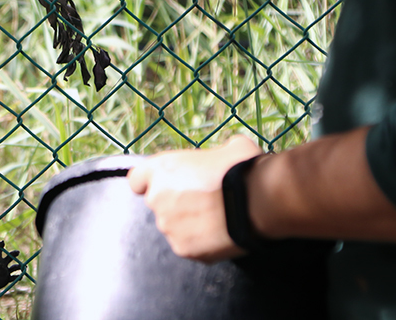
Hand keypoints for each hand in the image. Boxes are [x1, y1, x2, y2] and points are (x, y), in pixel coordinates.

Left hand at [127, 135, 261, 262]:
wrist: (258, 201)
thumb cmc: (242, 168)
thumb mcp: (228, 147)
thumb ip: (214, 154)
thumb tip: (227, 154)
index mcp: (160, 169)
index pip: (137, 179)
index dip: (150, 182)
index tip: (167, 185)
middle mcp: (157, 198)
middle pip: (159, 204)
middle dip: (176, 203)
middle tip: (203, 202)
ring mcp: (168, 226)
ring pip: (173, 226)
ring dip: (188, 224)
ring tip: (216, 218)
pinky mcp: (183, 249)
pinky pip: (188, 245)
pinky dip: (201, 242)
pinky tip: (220, 233)